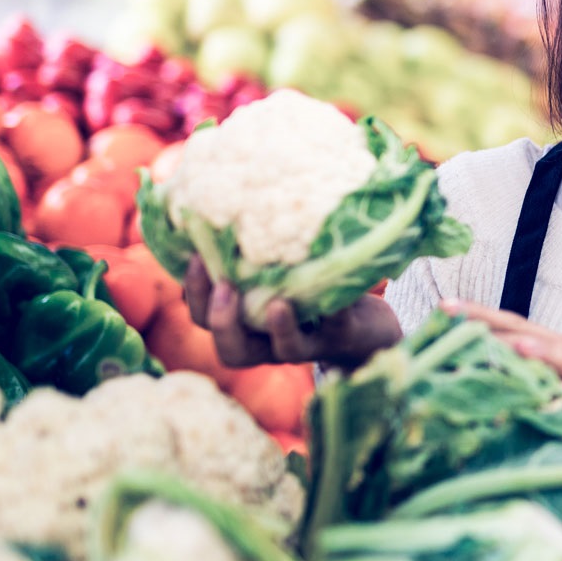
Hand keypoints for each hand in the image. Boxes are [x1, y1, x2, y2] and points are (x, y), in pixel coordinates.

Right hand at [183, 256, 401, 368]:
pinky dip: (335, 310)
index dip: (195, 294)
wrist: (367, 323)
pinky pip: (337, 328)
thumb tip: (215, 208)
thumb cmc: (309, 288)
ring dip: (278, 329)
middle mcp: (272, 342)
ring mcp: (309, 344)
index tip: (195, 258)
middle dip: (222, 322)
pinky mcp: (343, 336)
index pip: (204, 319)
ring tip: (277, 303)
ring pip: (286, 351)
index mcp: (246, 325)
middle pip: (233, 351)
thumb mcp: (274, 271)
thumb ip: (247, 256)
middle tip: (225, 287)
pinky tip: (334, 290)